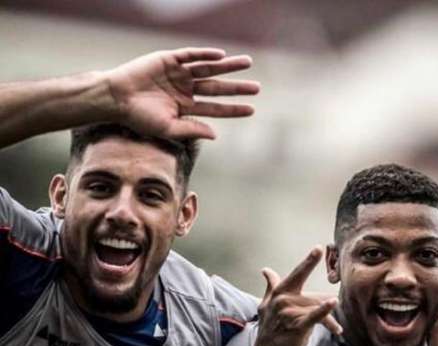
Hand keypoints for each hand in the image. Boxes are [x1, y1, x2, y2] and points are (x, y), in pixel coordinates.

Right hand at [104, 47, 259, 138]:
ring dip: (228, 65)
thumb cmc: (138, 117)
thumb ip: (192, 130)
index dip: (233, 109)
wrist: (115, 98)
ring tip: (248, 62)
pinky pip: (190, 55)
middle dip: (237, 87)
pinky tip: (220, 55)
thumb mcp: (168, 128)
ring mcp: (178, 73)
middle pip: (217, 87)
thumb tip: (216, 135)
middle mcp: (185, 89)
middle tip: (257, 88)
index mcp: (186, 107)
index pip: (215, 108)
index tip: (252, 110)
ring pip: (209, 68)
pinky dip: (204, 54)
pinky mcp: (168, 59)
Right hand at [254, 246, 341, 345]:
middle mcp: (283, 300)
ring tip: (337, 330)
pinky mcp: (297, 326)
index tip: (318, 248)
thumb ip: (270, 287)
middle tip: (323, 267)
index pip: (296, 274)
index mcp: (279, 294)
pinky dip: (323, 310)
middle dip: (317, 285)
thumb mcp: (266, 306)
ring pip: (317, 308)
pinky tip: (332, 303)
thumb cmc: (270, 331)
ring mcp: (289, 313)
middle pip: (312, 295)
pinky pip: (313, 316)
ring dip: (330, 321)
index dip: (308, 262)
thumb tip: (266, 270)